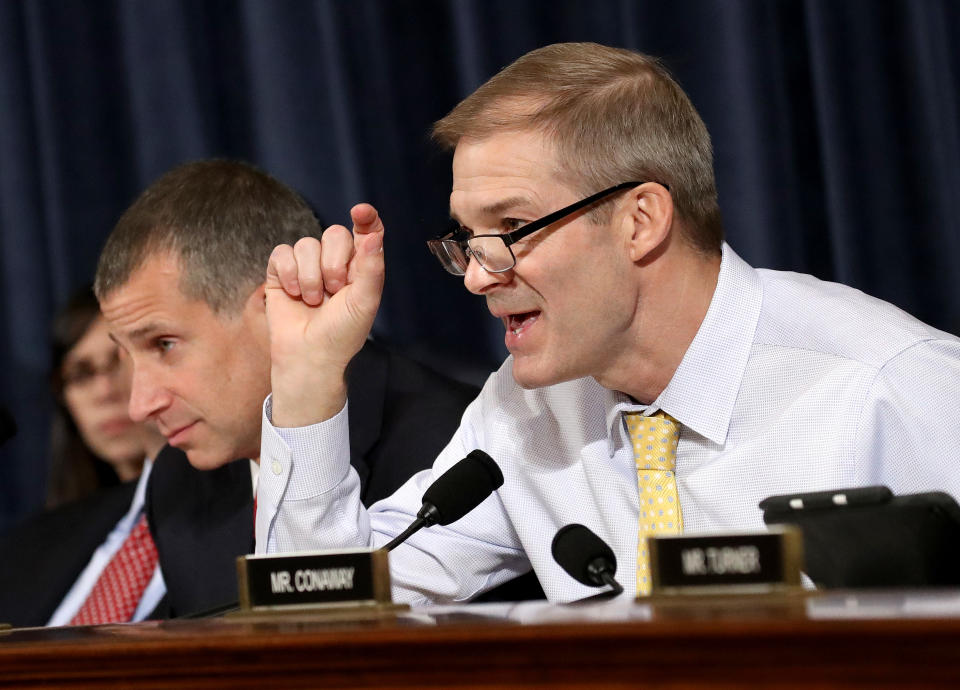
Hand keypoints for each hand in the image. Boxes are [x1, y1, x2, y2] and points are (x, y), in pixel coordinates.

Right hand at [265, 203, 384, 426]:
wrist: (309, 355)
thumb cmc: (342, 334)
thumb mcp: (364, 302)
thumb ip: (372, 268)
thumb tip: (375, 235)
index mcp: (360, 266)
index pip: (366, 231)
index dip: (366, 218)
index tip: (361, 212)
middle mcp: (334, 261)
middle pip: (335, 234)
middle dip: (334, 263)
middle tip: (334, 290)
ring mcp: (307, 265)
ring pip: (307, 244)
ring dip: (310, 276)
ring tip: (313, 300)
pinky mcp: (281, 271)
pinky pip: (282, 252)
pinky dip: (288, 274)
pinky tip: (294, 294)